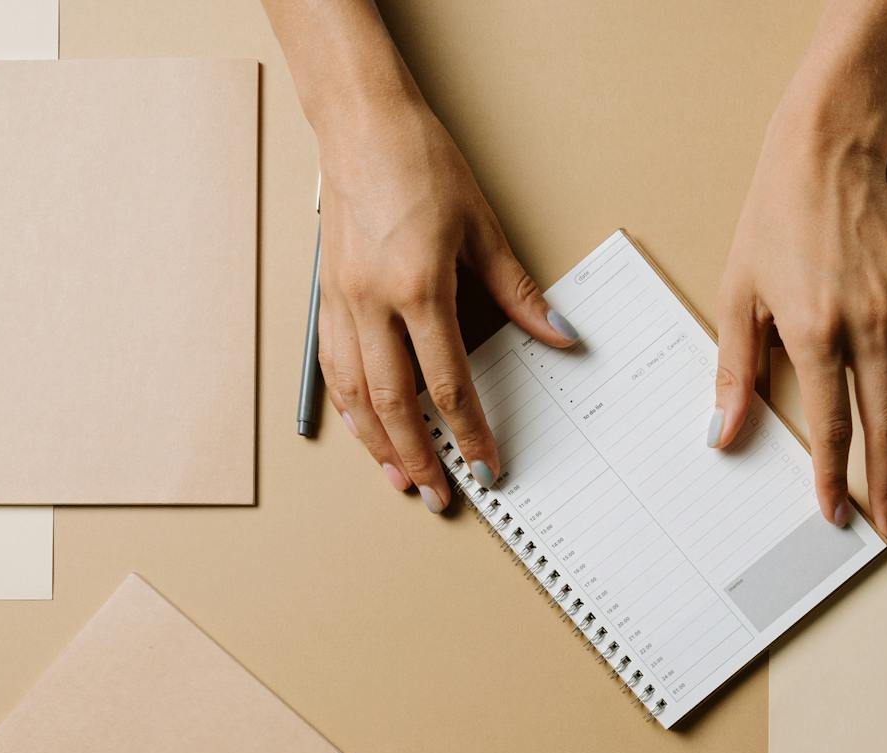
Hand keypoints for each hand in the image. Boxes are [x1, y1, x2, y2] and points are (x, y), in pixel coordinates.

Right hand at [314, 97, 576, 512]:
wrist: (362, 124)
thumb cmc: (421, 164)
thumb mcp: (482, 228)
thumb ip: (519, 293)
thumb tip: (561, 335)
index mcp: (419, 287)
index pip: (448, 383)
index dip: (469, 432)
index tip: (486, 464)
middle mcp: (373, 302)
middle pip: (395, 403)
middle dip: (419, 457)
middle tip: (440, 495)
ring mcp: (342, 302)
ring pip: (356, 395)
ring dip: (379, 444)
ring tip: (402, 479)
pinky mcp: (325, 296)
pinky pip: (334, 368)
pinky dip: (350, 408)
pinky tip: (366, 431)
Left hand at [710, 0, 886, 542]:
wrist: (825, 157)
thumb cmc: (775, 225)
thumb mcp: (737, 297)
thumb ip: (734, 373)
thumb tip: (722, 435)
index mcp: (816, 331)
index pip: (830, 425)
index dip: (833, 477)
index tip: (837, 514)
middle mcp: (869, 324)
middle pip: (884, 424)